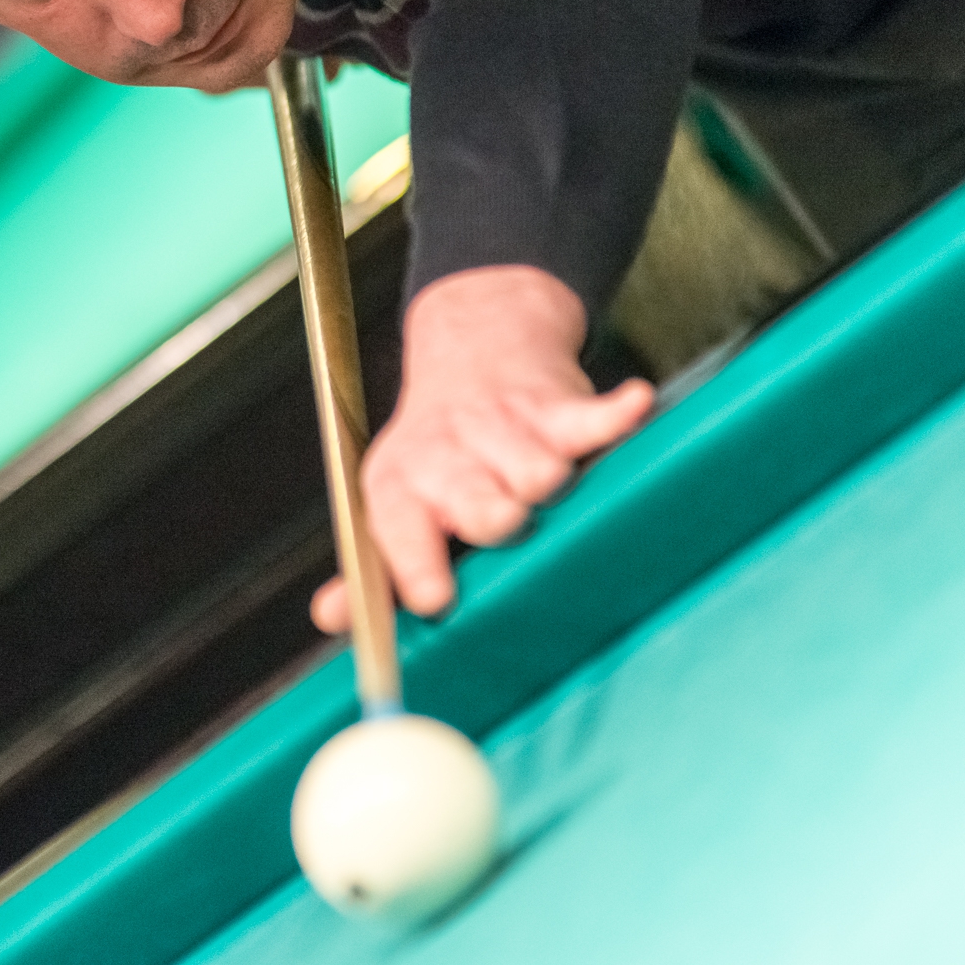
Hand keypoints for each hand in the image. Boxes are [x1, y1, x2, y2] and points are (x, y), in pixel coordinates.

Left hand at [311, 264, 651, 633]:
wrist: (475, 347)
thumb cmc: (442, 451)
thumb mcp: (394, 502)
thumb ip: (375, 568)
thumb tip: (333, 617)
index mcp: (399, 489)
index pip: (401, 531)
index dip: (417, 564)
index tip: (435, 597)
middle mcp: (445, 455)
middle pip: (481, 508)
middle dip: (497, 520)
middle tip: (507, 519)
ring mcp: (502, 429)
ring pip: (539, 475)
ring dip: (551, 482)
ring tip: (543, 479)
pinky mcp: (557, 407)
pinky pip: (591, 417)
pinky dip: (614, 414)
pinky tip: (630, 404)